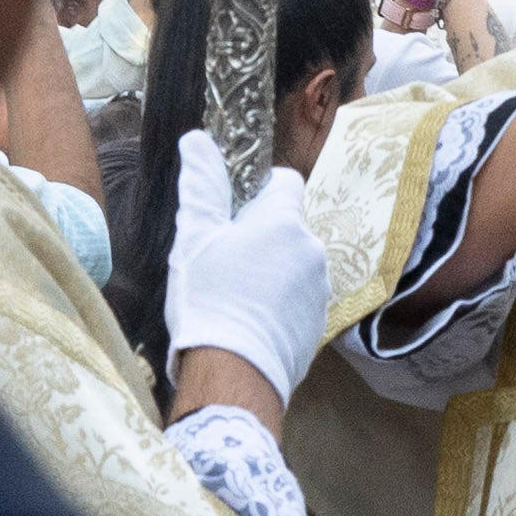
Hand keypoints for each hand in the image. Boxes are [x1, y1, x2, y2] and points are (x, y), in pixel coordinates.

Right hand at [162, 164, 339, 407]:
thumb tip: (197, 141)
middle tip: (222, 261)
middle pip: (285, 227)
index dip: (256, 191)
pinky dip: (278, 303)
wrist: (234, 374)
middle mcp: (313, 249)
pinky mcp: (318, 323)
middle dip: (259, 236)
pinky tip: (249, 320)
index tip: (231, 213)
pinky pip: (297, 298)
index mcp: (285, 222)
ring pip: (292, 263)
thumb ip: (202, 186)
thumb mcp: (195, 238)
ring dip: (270, 270)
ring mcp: (320, 289)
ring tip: (234, 296)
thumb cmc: (209, 300)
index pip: (284, 182)